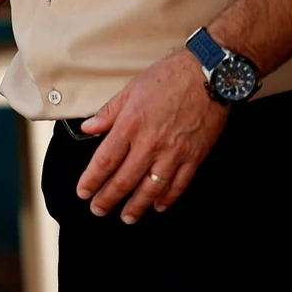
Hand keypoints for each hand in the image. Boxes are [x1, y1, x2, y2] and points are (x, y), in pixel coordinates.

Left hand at [74, 51, 227, 223]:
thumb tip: (88, 128)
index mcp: (130, 125)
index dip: (92, 180)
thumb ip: (109, 112)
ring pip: (151, 188)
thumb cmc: (169, 77)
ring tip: (127, 217)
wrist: (208, 74)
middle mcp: (150, 143)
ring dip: (136, 206)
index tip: (83, 192)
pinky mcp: (194, 156)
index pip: (105, 160)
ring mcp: (173, 153)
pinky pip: (178, 184)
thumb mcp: (131, 89)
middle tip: (98, 210)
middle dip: (108, 199)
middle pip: (124, 180)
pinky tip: (159, 206)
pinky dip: (168, 198)